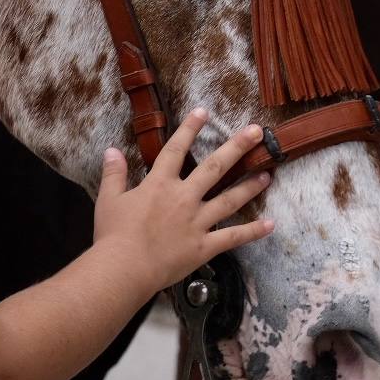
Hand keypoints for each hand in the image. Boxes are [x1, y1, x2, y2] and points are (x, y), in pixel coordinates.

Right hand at [92, 109, 273, 292]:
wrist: (124, 269)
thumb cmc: (113, 235)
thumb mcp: (108, 200)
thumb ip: (114, 173)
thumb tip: (112, 150)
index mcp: (159, 184)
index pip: (176, 149)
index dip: (189, 129)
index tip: (204, 111)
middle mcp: (184, 198)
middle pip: (215, 168)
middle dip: (237, 147)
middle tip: (257, 132)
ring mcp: (197, 222)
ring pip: (230, 200)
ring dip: (250, 186)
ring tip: (268, 174)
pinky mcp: (204, 246)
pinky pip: (233, 237)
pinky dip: (252, 231)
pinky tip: (270, 225)